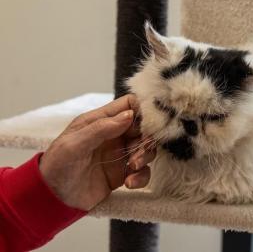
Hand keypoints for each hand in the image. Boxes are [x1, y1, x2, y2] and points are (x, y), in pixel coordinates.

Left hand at [39, 95, 155, 210]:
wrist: (51, 200)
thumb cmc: (56, 167)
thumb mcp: (73, 144)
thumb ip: (101, 128)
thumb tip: (130, 115)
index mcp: (101, 121)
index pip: (130, 104)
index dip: (143, 110)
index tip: (148, 123)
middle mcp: (114, 135)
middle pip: (143, 127)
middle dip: (146, 139)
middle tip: (137, 152)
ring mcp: (120, 154)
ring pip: (146, 148)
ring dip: (145, 157)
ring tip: (132, 168)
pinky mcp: (123, 173)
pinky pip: (143, 171)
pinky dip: (142, 176)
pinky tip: (129, 183)